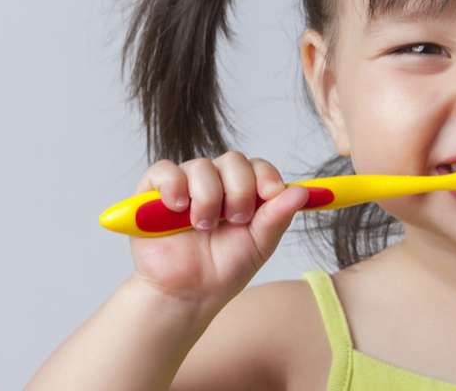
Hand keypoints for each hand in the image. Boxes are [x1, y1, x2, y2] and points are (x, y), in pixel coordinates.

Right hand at [126, 150, 309, 309]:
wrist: (187, 294)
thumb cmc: (222, 271)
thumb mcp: (259, 245)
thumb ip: (277, 217)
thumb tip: (302, 192)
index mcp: (241, 193)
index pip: (256, 166)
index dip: (266, 176)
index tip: (272, 194)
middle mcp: (214, 183)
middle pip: (233, 160)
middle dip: (239, 189)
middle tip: (236, 219)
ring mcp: (184, 185)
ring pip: (201, 166)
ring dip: (208, 197)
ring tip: (203, 226)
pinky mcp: (153, 192)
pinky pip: (165, 170)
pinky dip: (174, 185)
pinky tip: (179, 208)